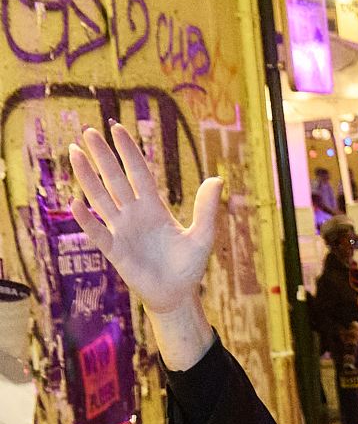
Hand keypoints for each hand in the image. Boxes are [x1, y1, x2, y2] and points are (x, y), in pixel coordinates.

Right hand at [68, 124, 220, 318]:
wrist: (177, 295)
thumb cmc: (188, 266)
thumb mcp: (202, 237)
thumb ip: (206, 210)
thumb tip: (217, 179)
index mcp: (154, 207)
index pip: (139, 174)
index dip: (129, 152)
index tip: (117, 129)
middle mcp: (134, 214)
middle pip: (115, 180)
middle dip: (103, 157)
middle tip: (89, 132)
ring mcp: (121, 230)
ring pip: (101, 199)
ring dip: (87, 177)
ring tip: (74, 153)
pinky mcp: (115, 250)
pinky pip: (98, 232)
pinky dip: (86, 219)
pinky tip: (76, 203)